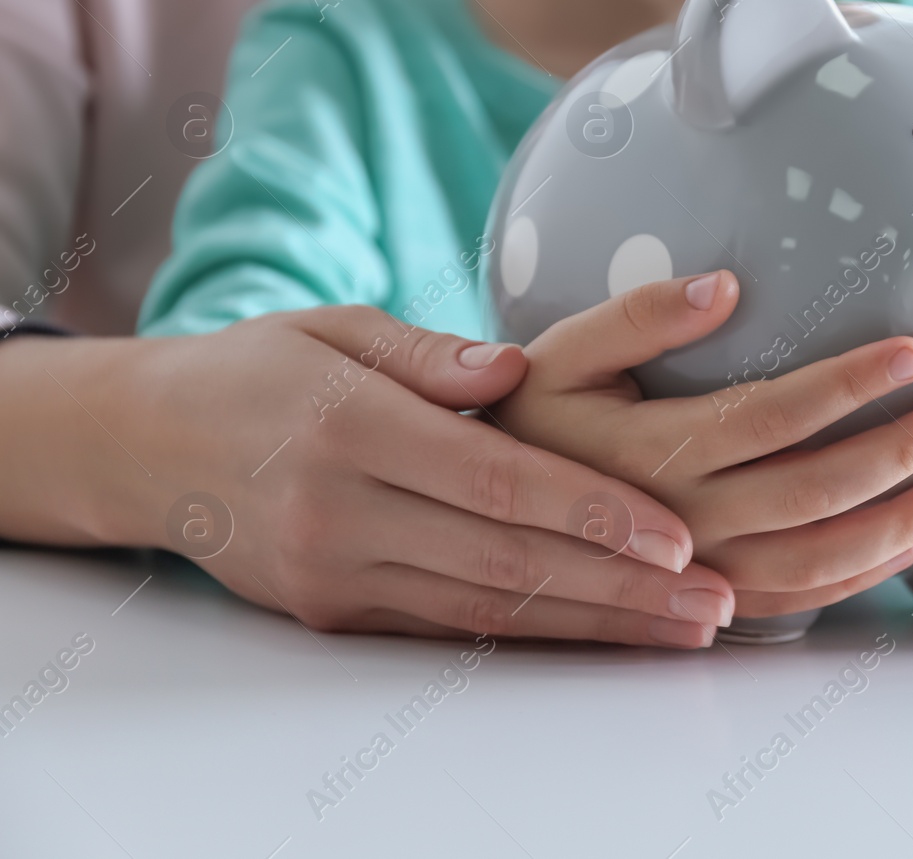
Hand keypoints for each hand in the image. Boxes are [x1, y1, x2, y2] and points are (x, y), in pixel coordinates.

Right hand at [14, 306, 733, 648]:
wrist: (151, 445)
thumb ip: (429, 352)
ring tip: (684, 628)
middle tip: (712, 599)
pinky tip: (603, 634)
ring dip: (596, 624)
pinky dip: (537, 635)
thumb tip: (513, 369)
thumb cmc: (261, 368)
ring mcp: (336, 575)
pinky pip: (453, 629)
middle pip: (507, 562)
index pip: (495, 481)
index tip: (677, 534)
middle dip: (622, 587)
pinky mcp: (336, 612)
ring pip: (489, 611)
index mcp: (351, 427)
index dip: (593, 512)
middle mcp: (342, 514)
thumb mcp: (335, 326)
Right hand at [489, 270, 912, 619]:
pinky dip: (858, 577)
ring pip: (816, 558)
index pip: (772, 414)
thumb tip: (727, 285)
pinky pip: (795, 601)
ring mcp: (696, 571)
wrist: (486, 514)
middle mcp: (678, 519)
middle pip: (812, 490)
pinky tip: (905, 543)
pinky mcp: (705, 600)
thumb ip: (640, 317)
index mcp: (649, 449)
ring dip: (897, 523)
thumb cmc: (530, 420)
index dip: (848, 384)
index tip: (912, 352)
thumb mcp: (561, 354)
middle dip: (897, 450)